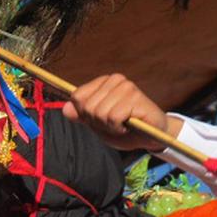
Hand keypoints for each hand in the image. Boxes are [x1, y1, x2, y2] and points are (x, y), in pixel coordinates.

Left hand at [61, 73, 182, 150]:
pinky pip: (113, 117)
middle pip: (87, 107)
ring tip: (124, 124)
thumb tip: (64, 108)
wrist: (151, 137)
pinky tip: (130, 125)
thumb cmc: (126, 129)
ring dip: (110, 126)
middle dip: (98, 122)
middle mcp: (115, 80)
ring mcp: (126, 87)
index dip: (86, 115)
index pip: (77, 97)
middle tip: (116, 124)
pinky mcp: (135, 97)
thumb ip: (82, 116)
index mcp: (103, 82)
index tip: (102, 119)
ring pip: (100, 112)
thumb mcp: (98, 124)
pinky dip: (118, 127)